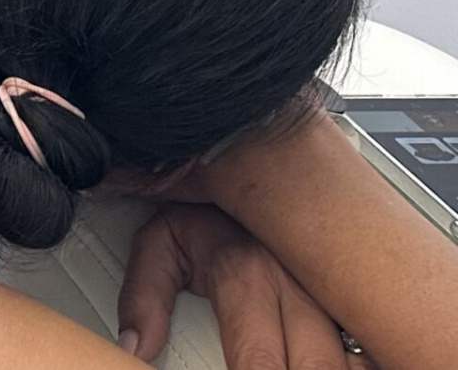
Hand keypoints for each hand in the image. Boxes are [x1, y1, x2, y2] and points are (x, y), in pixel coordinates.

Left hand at [117, 203, 354, 367]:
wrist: (245, 158)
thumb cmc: (207, 212)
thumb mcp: (160, 243)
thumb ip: (143, 297)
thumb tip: (135, 346)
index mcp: (247, 276)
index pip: (260, 364)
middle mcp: (299, 286)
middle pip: (317, 369)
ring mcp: (334, 293)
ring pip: (353, 361)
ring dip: (330, 368)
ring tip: (303, 364)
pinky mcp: (356, 296)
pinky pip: (371, 345)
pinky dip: (359, 360)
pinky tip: (341, 362)